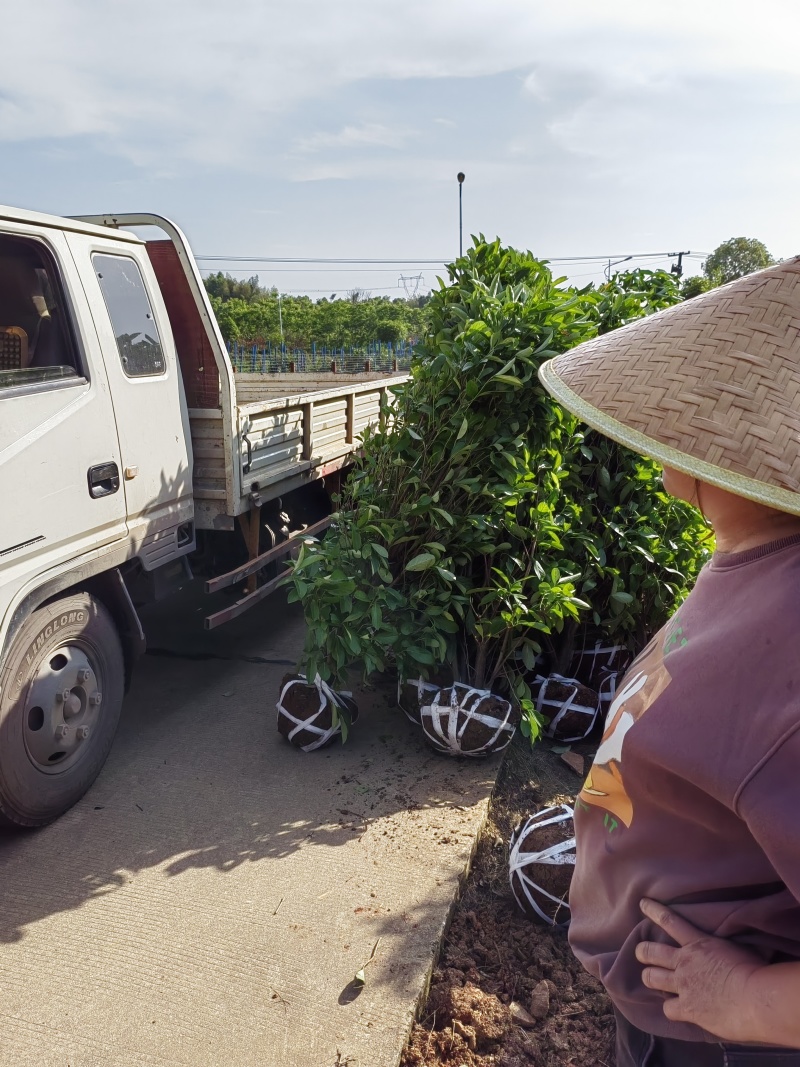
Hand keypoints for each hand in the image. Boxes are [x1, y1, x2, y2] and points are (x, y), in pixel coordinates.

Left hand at [635, 897, 764, 1042]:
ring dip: (650, 978)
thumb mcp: (736, 948)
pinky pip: (668, 1009)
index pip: (670, 921)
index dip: (653, 910)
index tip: (642, 903)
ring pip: (651, 978)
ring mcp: (683, 986)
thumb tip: (727, 949)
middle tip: (642, 953)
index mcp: (698, 944)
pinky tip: (677, 1010)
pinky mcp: (687, 1009)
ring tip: (651, 979)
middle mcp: (684, 962)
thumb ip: (722, 948)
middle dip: (643, 951)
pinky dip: (671, 1009)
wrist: (756, 998)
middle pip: (651, 952)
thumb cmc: (754, 970)